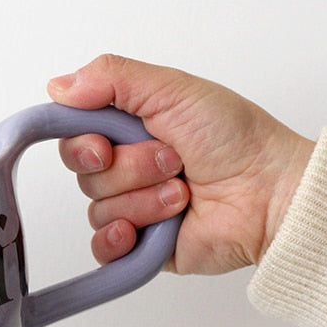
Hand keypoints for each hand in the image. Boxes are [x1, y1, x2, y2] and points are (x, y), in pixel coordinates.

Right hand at [48, 54, 314, 274]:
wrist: (270, 193)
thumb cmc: (236, 138)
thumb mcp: (173, 88)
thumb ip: (111, 78)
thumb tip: (56, 87)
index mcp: (129, 129)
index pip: (73, 138)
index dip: (82, 145)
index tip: (106, 144)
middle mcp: (127, 168)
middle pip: (85, 176)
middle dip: (129, 168)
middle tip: (172, 160)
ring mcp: (133, 208)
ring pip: (99, 209)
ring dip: (144, 199)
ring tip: (183, 193)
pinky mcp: (140, 245)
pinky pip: (102, 248)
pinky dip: (119, 239)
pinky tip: (144, 231)